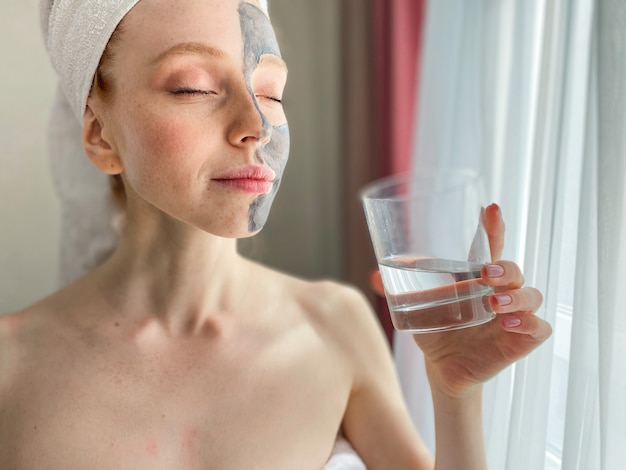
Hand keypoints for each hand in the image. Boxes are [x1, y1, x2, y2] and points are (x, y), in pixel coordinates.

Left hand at [370, 204, 551, 398]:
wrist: (442, 367)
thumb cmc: (436, 328)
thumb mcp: (416, 308)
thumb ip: (396, 291)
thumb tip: (375, 277)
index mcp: (476, 277)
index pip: (491, 247)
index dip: (494, 227)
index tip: (490, 209)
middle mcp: (499, 292)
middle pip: (514, 270)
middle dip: (504, 268)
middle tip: (485, 274)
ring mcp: (512, 315)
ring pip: (532, 296)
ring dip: (517, 296)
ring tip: (495, 303)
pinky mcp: (519, 341)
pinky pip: (539, 328)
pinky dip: (530, 324)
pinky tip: (510, 324)